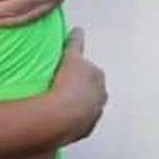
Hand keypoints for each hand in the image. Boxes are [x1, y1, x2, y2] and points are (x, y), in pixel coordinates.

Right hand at [51, 27, 105, 144]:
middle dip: (79, 86)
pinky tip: (58, 116)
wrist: (62, 116)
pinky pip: (78, 121)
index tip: (69, 68)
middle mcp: (101, 95)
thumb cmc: (68, 83)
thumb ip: (75, 42)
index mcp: (98, 76)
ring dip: (76, 103)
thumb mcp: (70, 57)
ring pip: (85, 106)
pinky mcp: (84, 129)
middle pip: (90, 88)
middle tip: (60, 84)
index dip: (78, 66)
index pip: (89, 67)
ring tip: (57, 102)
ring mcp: (94, 114)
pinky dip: (71, 118)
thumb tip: (78, 29)